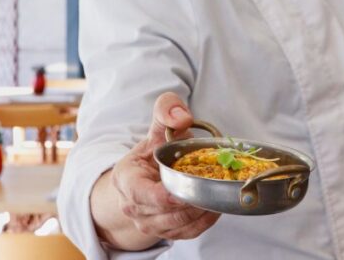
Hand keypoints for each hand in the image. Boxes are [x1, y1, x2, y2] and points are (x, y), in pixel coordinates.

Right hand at [105, 92, 219, 242]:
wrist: (145, 177)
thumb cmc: (153, 152)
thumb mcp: (157, 126)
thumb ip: (167, 110)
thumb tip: (181, 117)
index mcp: (126, 179)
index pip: (141, 194)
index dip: (163, 196)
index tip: (185, 189)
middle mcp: (132, 206)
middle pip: (165, 212)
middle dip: (191, 199)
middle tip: (213, 184)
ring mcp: (148, 223)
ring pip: (178, 225)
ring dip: (200, 210)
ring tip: (217, 192)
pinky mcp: (165, 233)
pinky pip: (188, 233)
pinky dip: (205, 221)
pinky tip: (216, 204)